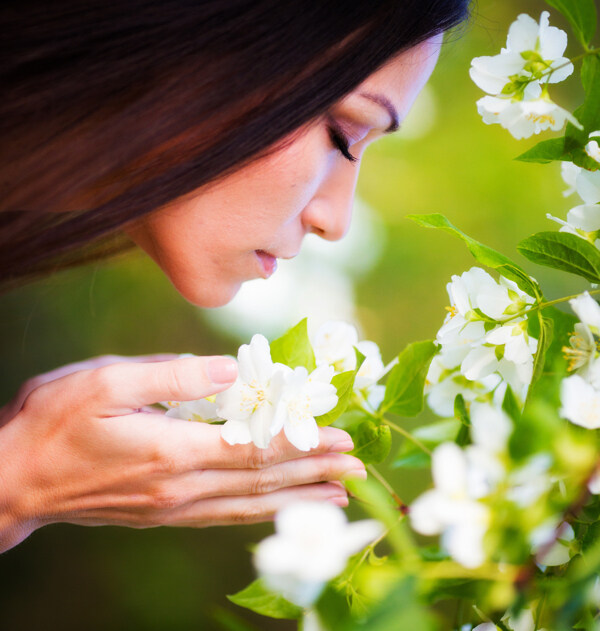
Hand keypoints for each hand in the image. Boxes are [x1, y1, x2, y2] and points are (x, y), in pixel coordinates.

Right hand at [0, 355, 363, 551]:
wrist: (14, 480)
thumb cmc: (54, 422)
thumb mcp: (105, 381)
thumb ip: (173, 376)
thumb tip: (229, 370)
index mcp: (171, 449)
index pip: (255, 449)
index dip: (304, 444)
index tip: (343, 439)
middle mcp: (180, 487)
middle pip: (263, 482)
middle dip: (315, 474)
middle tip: (359, 471)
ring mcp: (173, 507)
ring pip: (250, 506)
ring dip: (298, 499)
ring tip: (337, 498)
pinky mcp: (164, 513)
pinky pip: (225, 516)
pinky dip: (262, 513)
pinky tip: (280, 510)